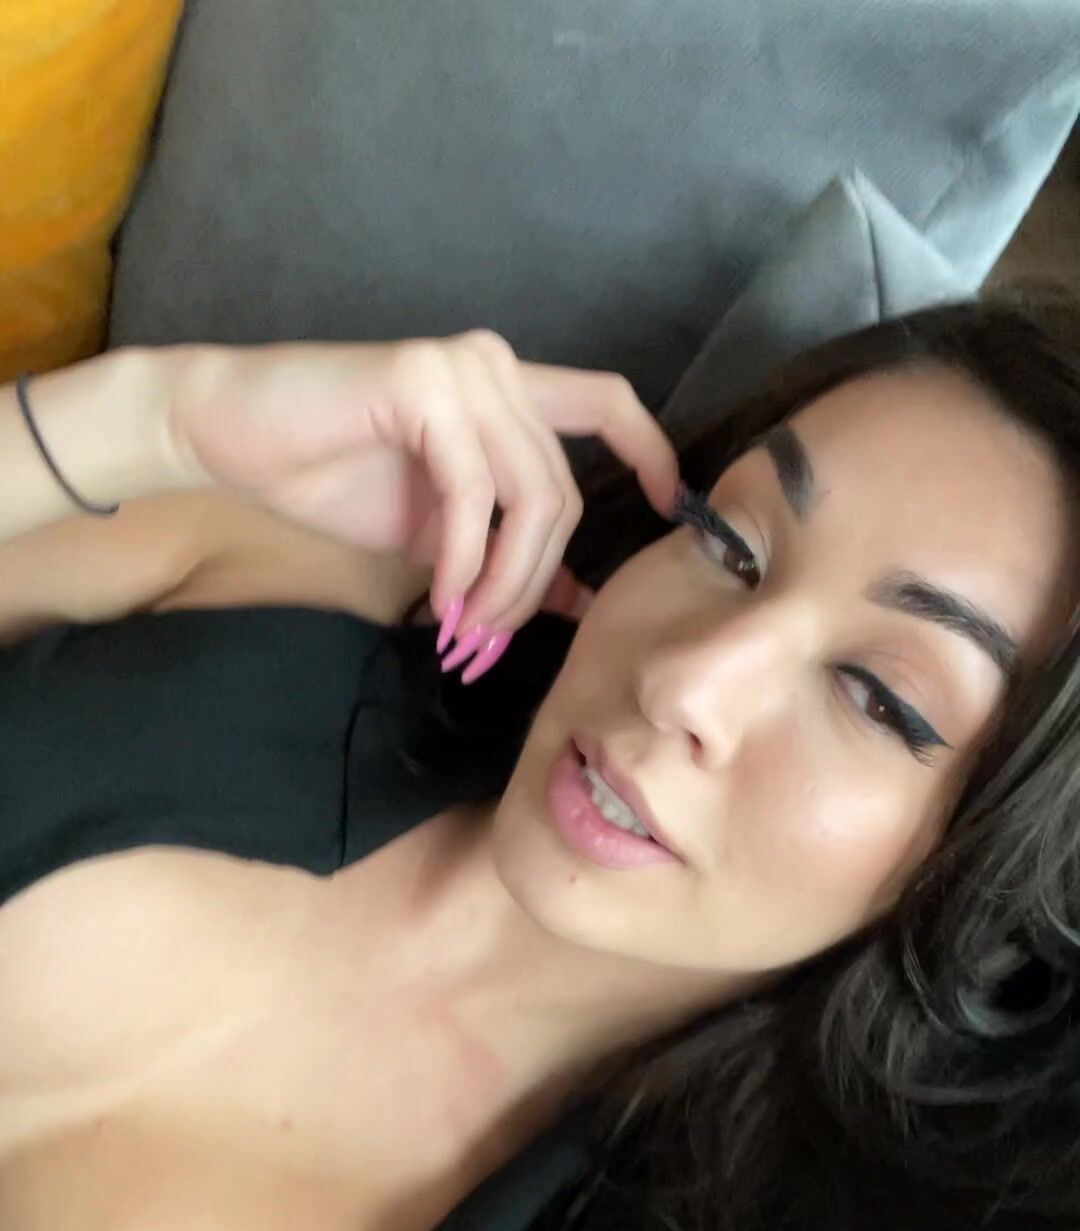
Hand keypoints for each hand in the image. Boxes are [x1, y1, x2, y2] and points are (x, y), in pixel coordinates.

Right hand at [168, 332, 679, 638]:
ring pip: (530, 495)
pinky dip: (462, 560)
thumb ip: (505, 551)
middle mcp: (494, 366)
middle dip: (535, 580)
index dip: (650, 453)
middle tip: (489, 639)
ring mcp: (461, 368)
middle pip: (563, 489)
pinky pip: (474, 493)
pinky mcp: (421, 382)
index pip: (607, 404)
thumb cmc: (329, 476)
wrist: (230, 436)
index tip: (667, 511)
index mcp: (506, 389)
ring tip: (463, 627)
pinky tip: (436, 597)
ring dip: (503, 580)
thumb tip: (577, 602)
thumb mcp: (439, 532)